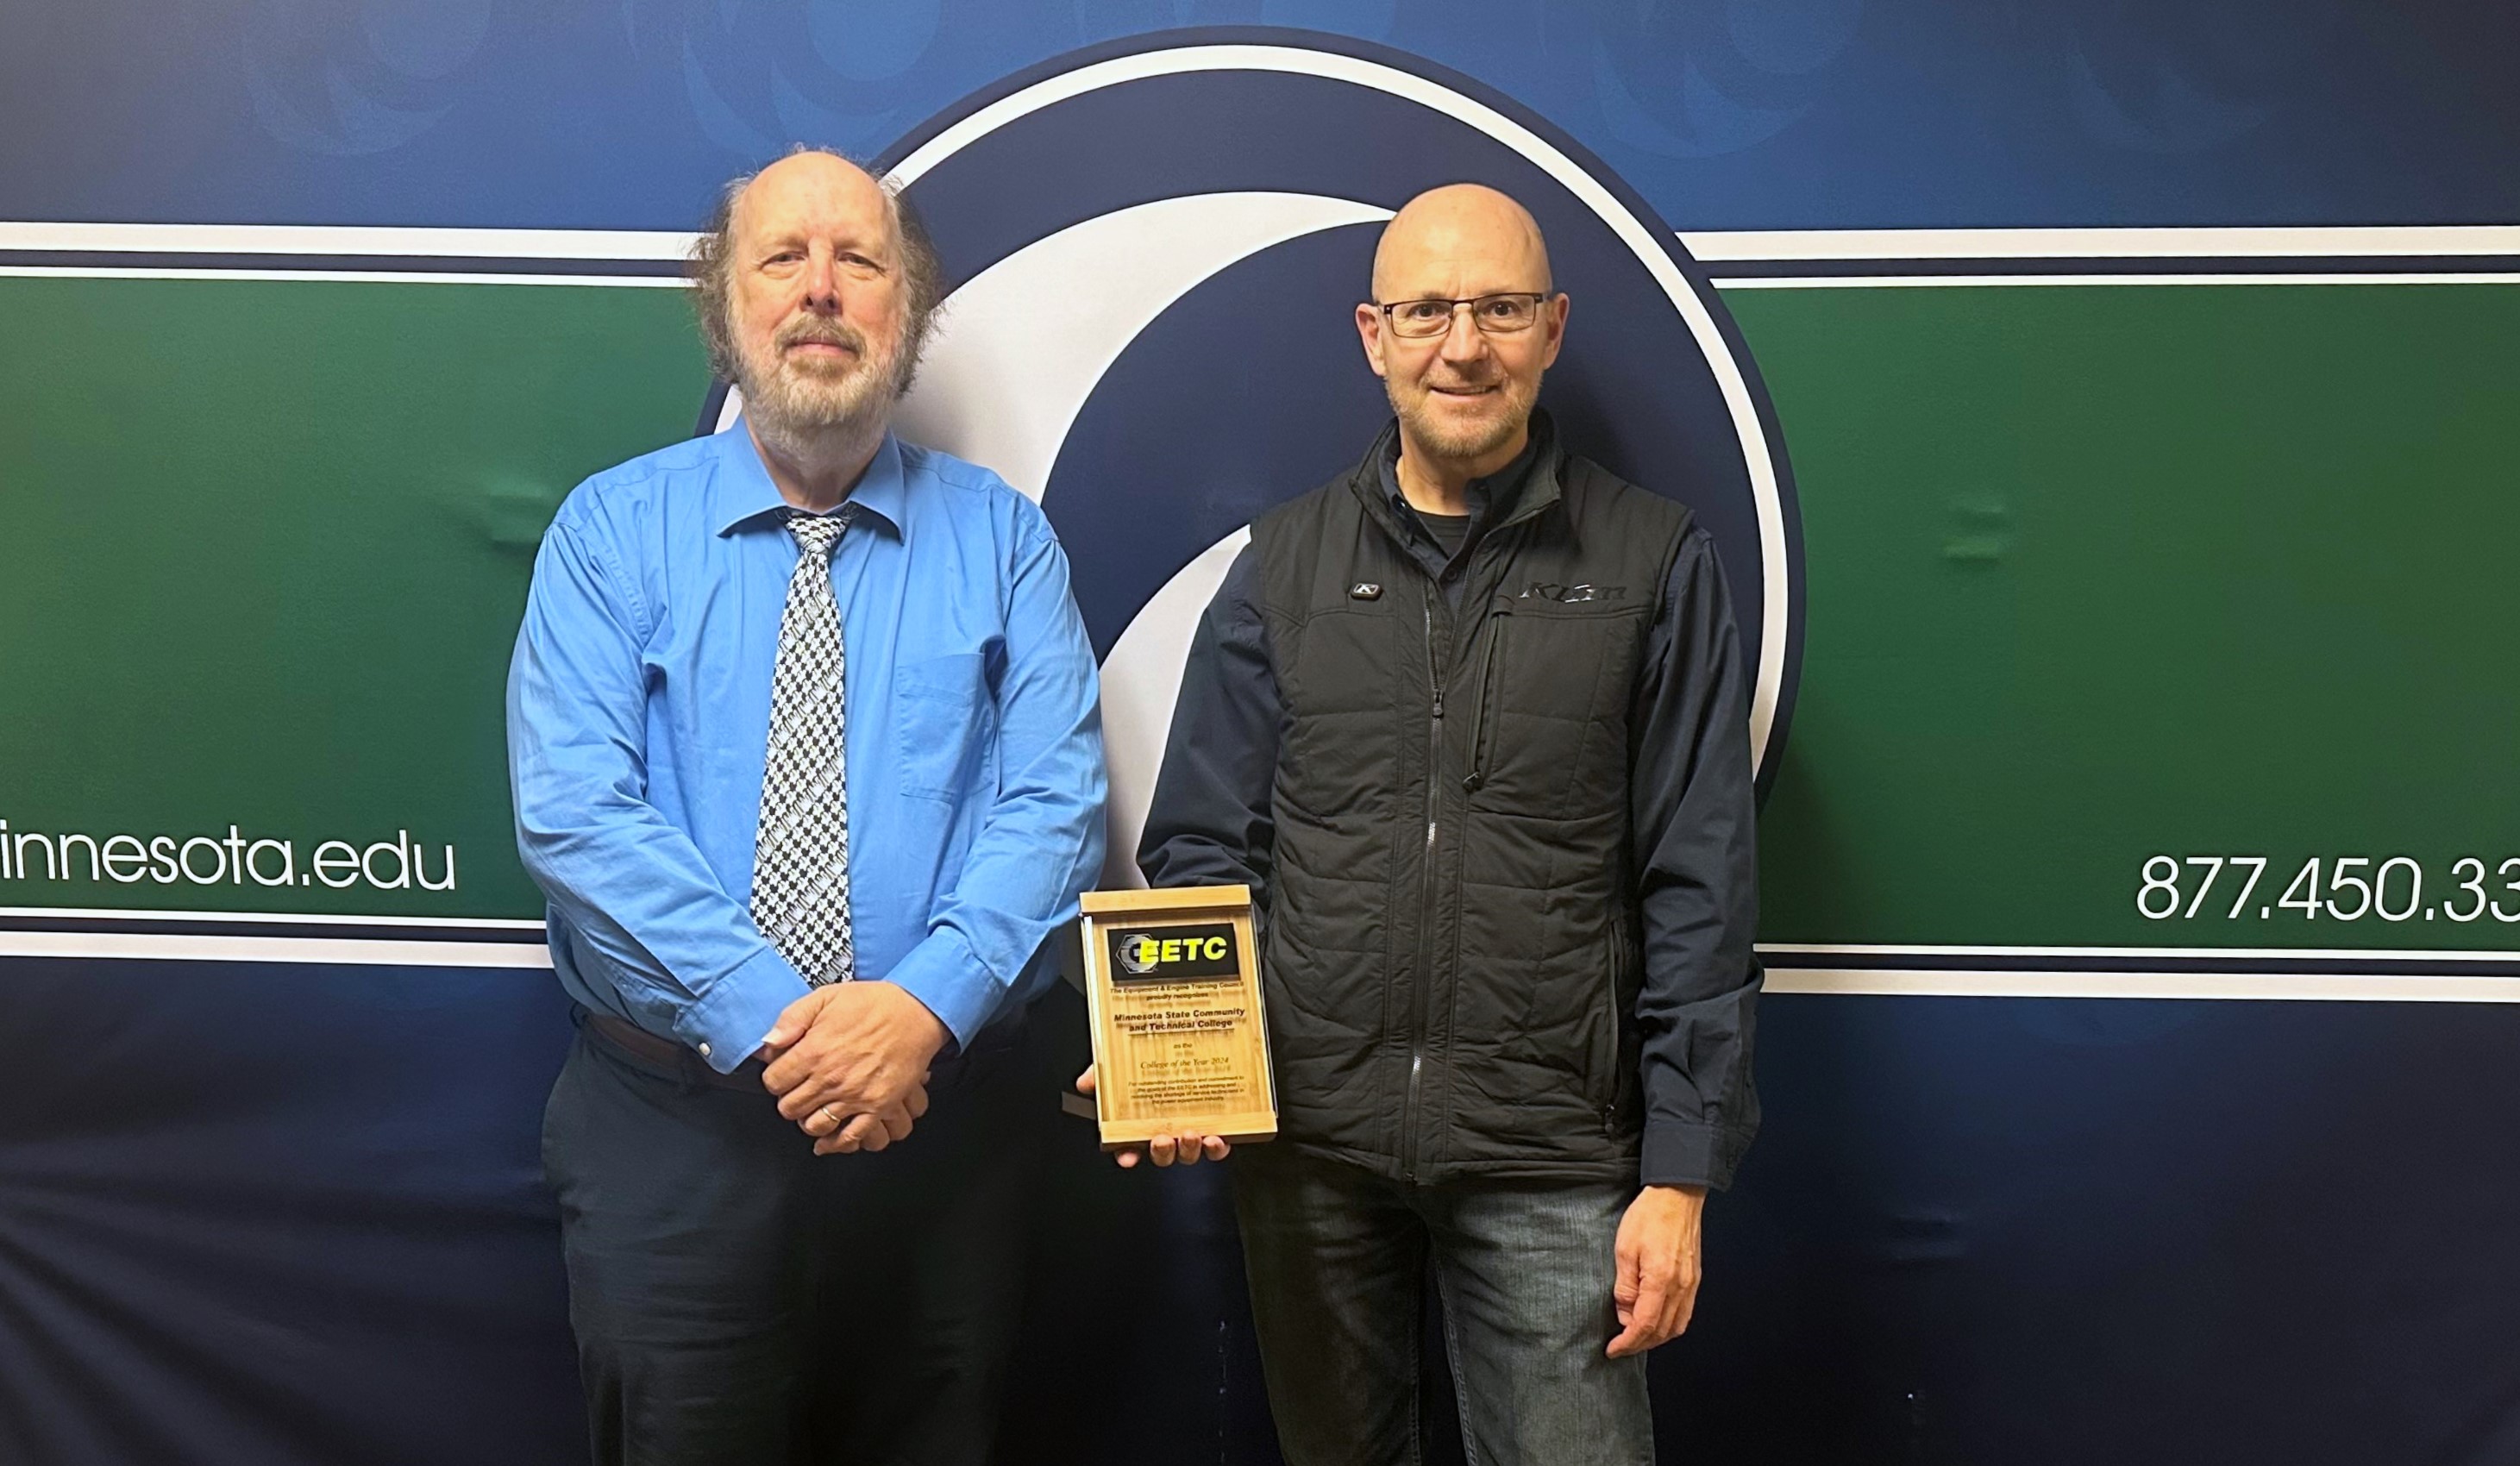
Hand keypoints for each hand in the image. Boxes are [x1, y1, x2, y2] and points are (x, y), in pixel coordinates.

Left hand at [760, 982, 948, 1153]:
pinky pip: (850, 1137)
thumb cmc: (874, 1003)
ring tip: (814, 1108)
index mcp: (814, 1051)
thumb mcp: (826, 996)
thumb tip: (768, 1043)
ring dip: (809, 1119)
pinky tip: (828, 1140)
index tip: (783, 1074)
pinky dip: (835, 1143)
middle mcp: (831, 1078)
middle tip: (798, 1091)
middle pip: (789, 1108)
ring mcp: (854, 1096)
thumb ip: (792, 1019)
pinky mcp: (877, 1107)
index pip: (773, 1082)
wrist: (917, 1012)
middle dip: (789, 1099)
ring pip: (814, 1126)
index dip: (775, 1077)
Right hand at [1075, 1065, 1230, 1167]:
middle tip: (1161, 1139)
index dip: (1127, 1155)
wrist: (1189, 1036)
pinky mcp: (1216, 1126)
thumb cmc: (1152, 1057)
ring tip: (1191, 1134)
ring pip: (1188, 1153)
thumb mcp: (1121, 1062)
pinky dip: (1218, 1147)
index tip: (1128, 1157)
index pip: (1128, 1146)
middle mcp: (1166, 1129)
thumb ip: (1102, 1073)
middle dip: (1161, 1152)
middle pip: (1162, 1154)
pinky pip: (1217, 1147)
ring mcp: (1191, 1130)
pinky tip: (1217, 1139)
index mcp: (1141, 1121)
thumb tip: (1086, 1083)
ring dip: (1189, 1150)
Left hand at [1608, 1184, 1703, 1357]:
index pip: (1644, 1326)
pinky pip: (1685, 1313)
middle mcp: (1681, 1288)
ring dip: (1656, 1338)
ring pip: (1676, 1326)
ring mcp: (1691, 1284)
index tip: (1613, 1350)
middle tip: (1620, 1347)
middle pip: (1662, 1332)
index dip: (1627, 1343)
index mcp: (1661, 1281)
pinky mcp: (1694, 1279)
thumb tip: (1625, 1314)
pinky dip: (1669, 1325)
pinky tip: (1656, 1321)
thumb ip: (1625, 1287)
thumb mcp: (1625, 1250)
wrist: (1677, 1195)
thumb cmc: (1649, 1217)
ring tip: (1636, 1337)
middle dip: (1640, 1345)